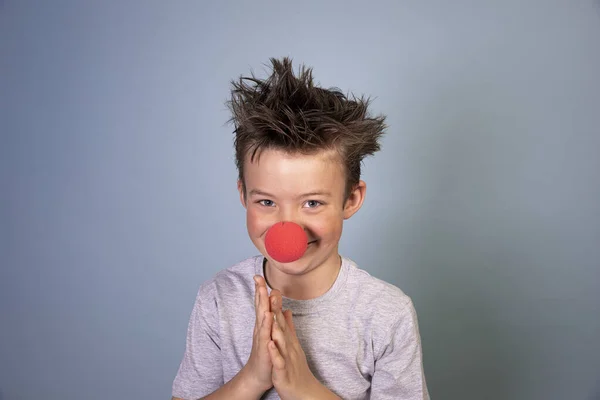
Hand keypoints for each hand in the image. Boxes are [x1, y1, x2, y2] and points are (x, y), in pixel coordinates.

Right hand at [242, 275, 274, 392]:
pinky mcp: (264, 347)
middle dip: (259, 292)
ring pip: (262, 318)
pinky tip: (268, 316)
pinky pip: (265, 334)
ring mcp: (261, 337)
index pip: (262, 304)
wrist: (259, 374)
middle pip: (260, 307)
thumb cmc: (266, 353)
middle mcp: (260, 328)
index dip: (261, 290)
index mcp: (263, 324)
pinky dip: (266, 325)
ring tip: (263, 292)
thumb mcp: (271, 333)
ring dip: (262, 305)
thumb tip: (280, 306)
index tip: (259, 275)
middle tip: (258, 278)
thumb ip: (274, 319)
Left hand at [267, 295, 336, 399]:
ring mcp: (286, 357)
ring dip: (276, 326)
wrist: (303, 391)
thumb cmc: (294, 367)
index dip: (275, 302)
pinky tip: (271, 343)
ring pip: (281, 341)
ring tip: (271, 313)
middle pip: (281, 325)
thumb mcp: (291, 344)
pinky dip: (275, 352)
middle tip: (271, 291)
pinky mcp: (283, 371)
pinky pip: (279, 360)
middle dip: (275, 308)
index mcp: (287, 339)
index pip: (280, 318)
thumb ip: (289, 327)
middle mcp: (288, 345)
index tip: (270, 286)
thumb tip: (287, 310)